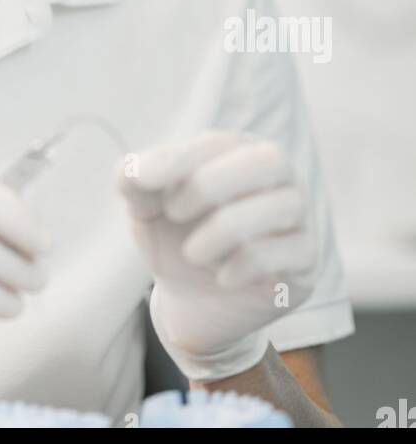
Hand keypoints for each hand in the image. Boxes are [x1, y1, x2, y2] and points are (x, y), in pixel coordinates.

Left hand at [118, 129, 319, 380]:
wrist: (191, 302)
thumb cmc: (173, 237)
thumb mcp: (145, 206)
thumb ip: (134, 178)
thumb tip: (140, 169)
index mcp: (239, 150)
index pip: (220, 141)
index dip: (180, 159)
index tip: (144, 182)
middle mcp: (279, 177)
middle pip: (270, 159)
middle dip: (212, 184)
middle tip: (175, 213)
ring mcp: (300, 217)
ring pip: (283, 205)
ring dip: (224, 230)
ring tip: (194, 253)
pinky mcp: (307, 260)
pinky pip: (290, 252)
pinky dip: (244, 265)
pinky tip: (222, 277)